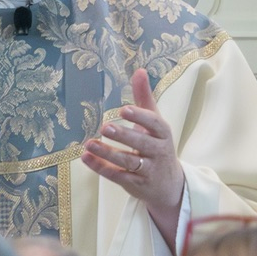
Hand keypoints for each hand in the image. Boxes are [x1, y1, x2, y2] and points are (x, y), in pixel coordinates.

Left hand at [82, 69, 184, 251]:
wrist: (169, 185)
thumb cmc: (158, 145)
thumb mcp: (155, 122)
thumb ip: (144, 97)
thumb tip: (139, 70)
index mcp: (163, 134)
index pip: (155, 124)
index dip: (141, 117)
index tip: (124, 110)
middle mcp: (158, 152)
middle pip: (141, 144)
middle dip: (123, 136)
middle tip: (105, 127)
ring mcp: (148, 171)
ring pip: (128, 162)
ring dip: (107, 153)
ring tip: (89, 144)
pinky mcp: (137, 185)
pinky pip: (118, 177)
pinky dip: (101, 168)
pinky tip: (87, 158)